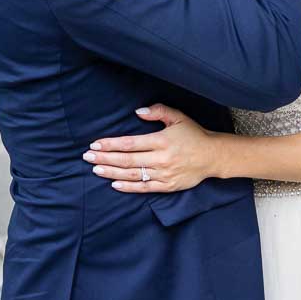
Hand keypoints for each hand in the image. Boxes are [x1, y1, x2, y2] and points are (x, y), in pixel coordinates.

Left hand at [82, 104, 216, 192]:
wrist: (213, 156)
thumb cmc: (194, 134)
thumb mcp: (178, 117)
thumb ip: (158, 111)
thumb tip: (137, 112)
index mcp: (162, 140)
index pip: (130, 143)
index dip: (111, 144)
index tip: (95, 143)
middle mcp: (162, 158)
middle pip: (127, 160)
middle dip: (105, 158)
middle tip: (87, 156)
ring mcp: (164, 174)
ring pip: (133, 174)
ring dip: (112, 172)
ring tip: (95, 169)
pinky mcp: (167, 186)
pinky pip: (144, 188)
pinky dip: (128, 187)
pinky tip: (114, 184)